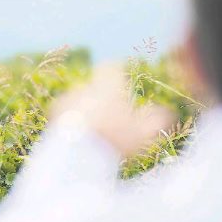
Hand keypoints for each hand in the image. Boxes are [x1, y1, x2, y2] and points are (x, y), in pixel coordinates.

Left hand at [50, 66, 174, 157]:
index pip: (111, 68)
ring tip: (88, 129)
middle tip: (105, 115)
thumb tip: (168, 113)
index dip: (115, 72)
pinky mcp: (52, 115)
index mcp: (108, 87)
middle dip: (98, 98)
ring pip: (76, 100)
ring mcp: (67, 100)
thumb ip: (156, 121)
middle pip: (93, 87)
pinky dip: (67, 120)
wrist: (75, 153)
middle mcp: (86, 88)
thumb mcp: (141, 134)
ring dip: (81, 109)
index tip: (118, 77)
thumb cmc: (113, 141)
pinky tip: (73, 134)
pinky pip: (61, 113)